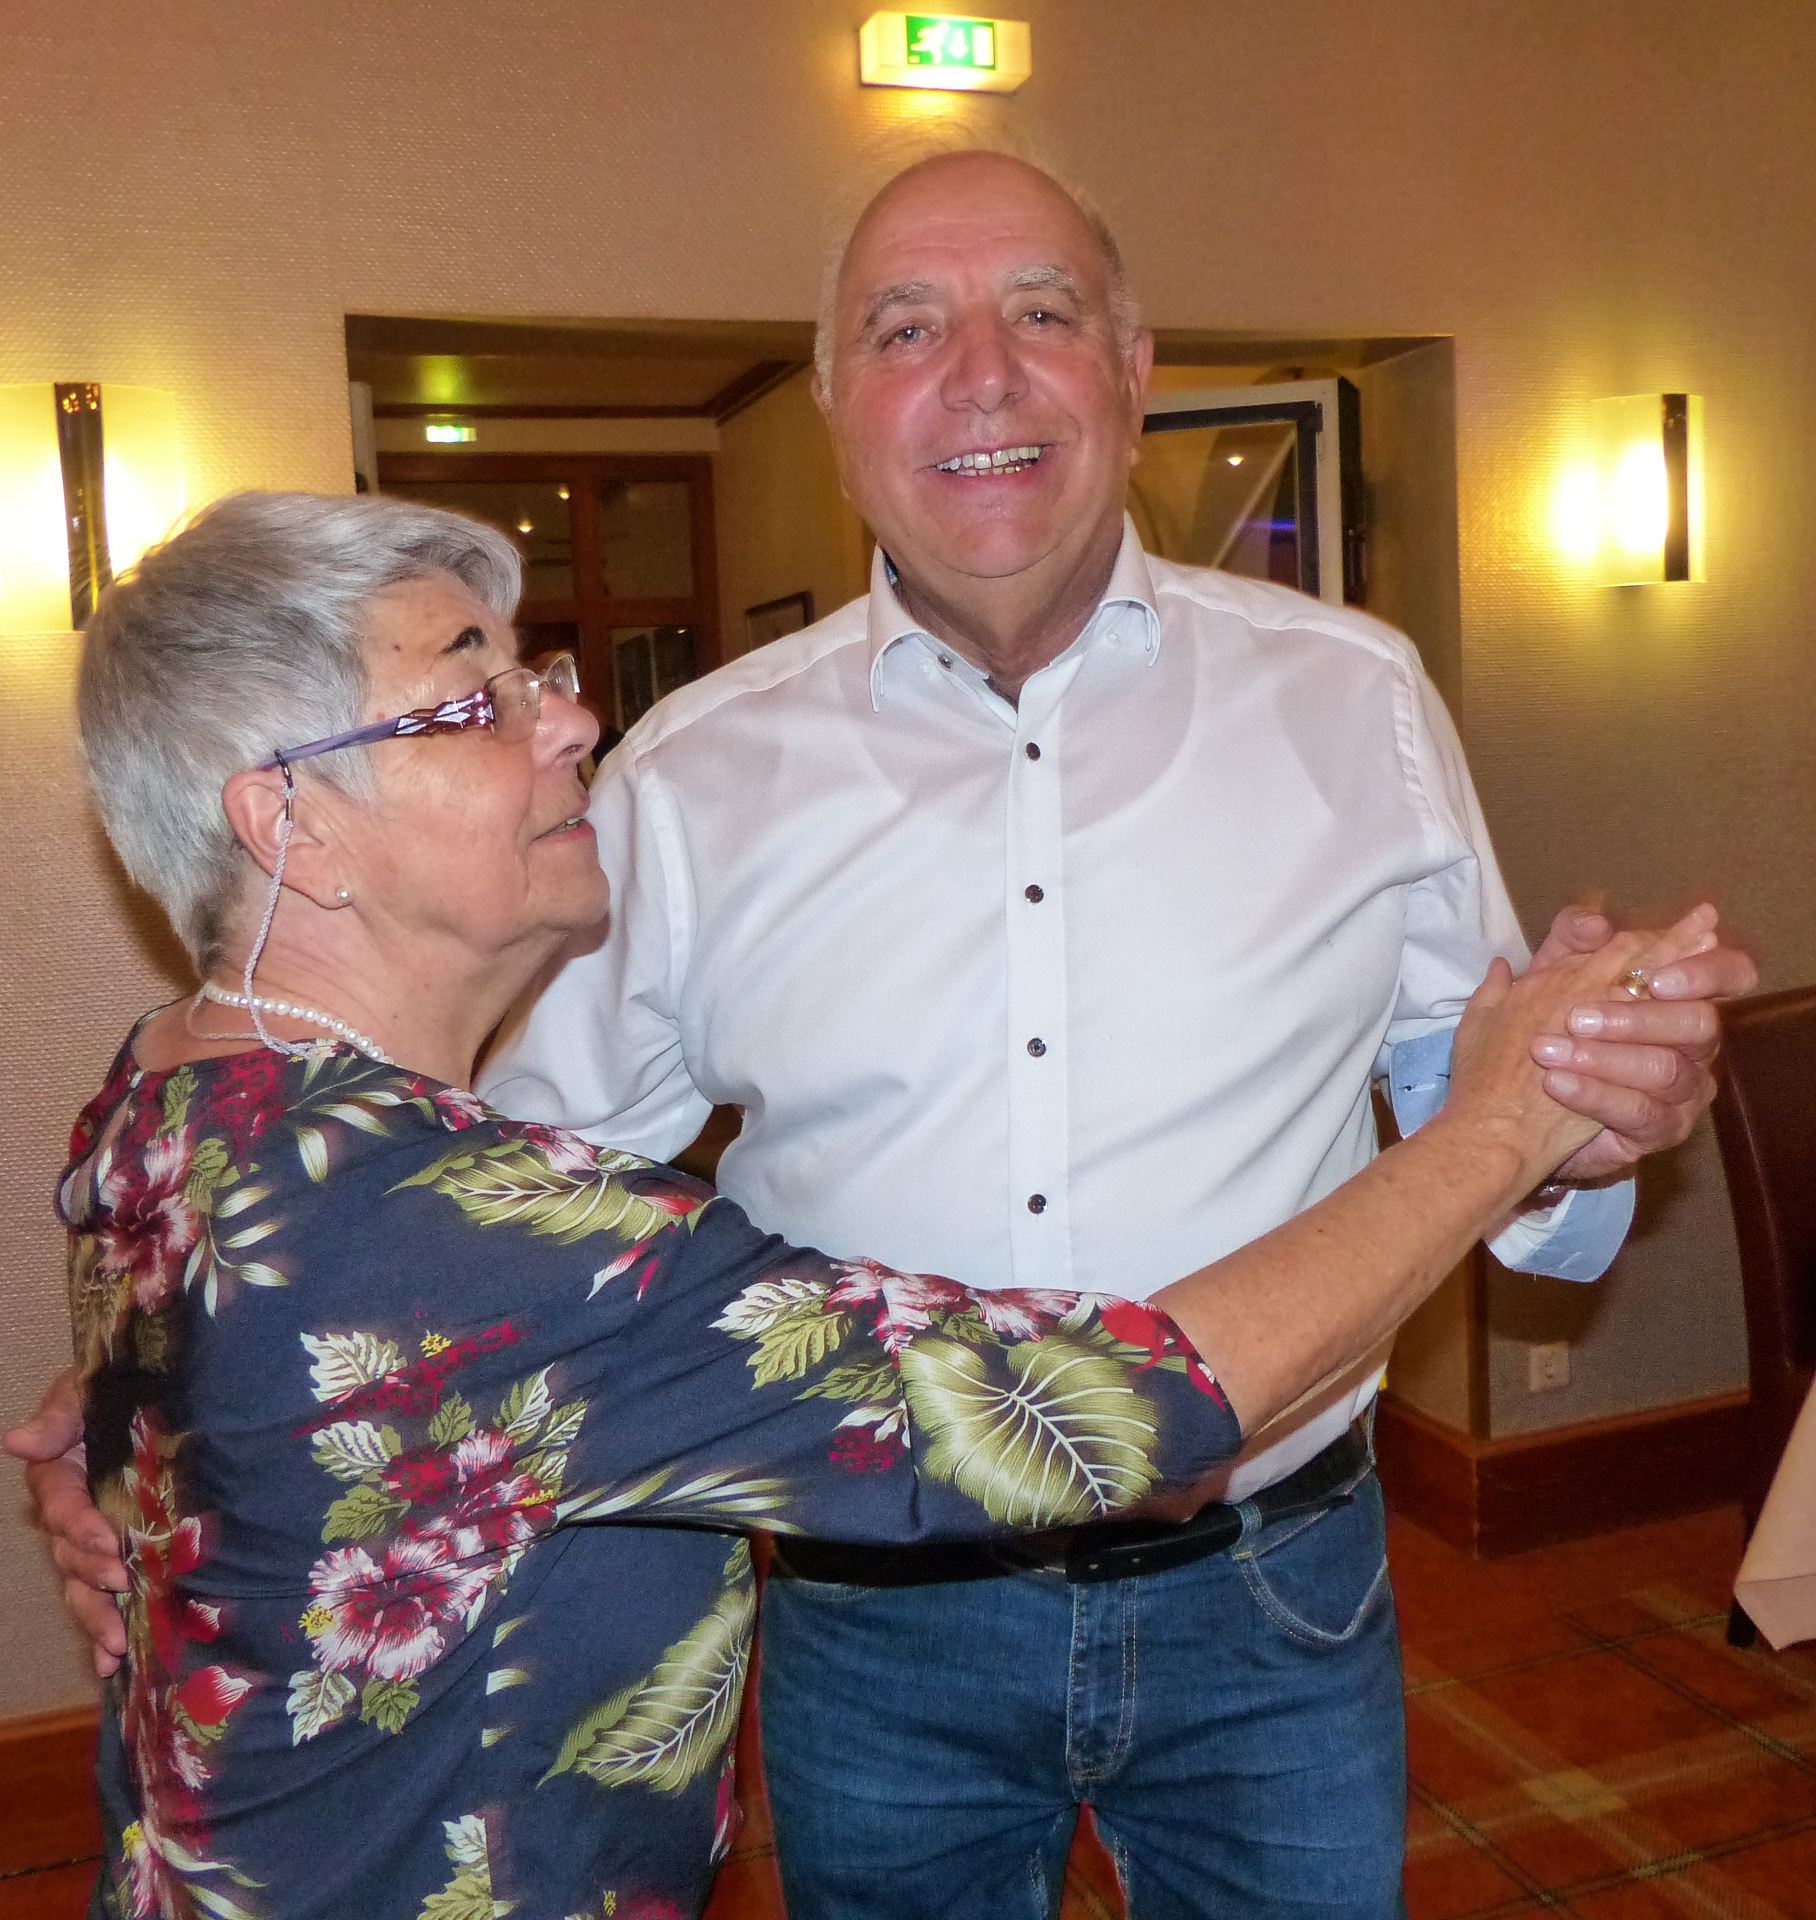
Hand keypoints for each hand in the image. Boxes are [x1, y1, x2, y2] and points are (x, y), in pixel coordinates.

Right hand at [3, 1368, 127, 1676]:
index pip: (61, 1506)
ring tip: (115, 1647)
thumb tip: (15, 1441)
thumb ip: (58, 1417)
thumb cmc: (116, 1387)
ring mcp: (91, 1538)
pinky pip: (102, 1596)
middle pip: (69, 1555)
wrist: (154, 1391)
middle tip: (122, 1585)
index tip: (106, 1540)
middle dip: (92, 1574)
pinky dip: (103, 1632)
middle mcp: (71, 1513)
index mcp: (60, 1474)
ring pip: (82, 1585)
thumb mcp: (86, 1389)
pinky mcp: (116, 1554)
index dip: (79, 1526)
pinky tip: (112, 1664)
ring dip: (96, 1616)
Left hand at [1525, 902, 1758, 1183]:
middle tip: (1575, 1018)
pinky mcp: (1663, 1129)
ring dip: (1603, 1058)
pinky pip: (1640, 1113)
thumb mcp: (1549, 976)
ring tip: (1548, 1052)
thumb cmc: (1546, 1028)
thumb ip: (1570, 940)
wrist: (1518, 1104)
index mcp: (1680, 996)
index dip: (1707, 971)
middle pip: (1699, 1024)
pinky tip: (1556, 1084)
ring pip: (1666, 1071)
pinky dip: (1594, 1095)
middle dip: (1637, 1018)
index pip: (1729, 973)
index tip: (1657, 977)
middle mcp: (1695, 1042)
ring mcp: (1685, 1090)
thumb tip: (1595, 924)